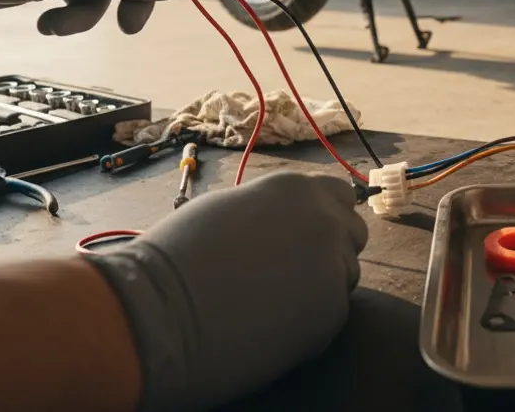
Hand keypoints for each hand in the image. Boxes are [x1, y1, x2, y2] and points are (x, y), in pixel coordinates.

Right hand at [86, 171, 368, 411]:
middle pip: (353, 235)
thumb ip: (276, 211)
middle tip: (291, 272)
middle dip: (330, 250)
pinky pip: (332, 315)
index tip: (308, 234)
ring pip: (345, 277)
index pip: (341, 196)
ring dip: (321, 287)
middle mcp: (325, 221)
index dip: (325, 217)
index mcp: (298, 189)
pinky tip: (269, 324)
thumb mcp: (233, 208)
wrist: (162, 309)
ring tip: (271, 300)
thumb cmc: (180, 255)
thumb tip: (290, 222)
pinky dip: (311, 322)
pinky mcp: (330, 314)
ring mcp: (332, 267)